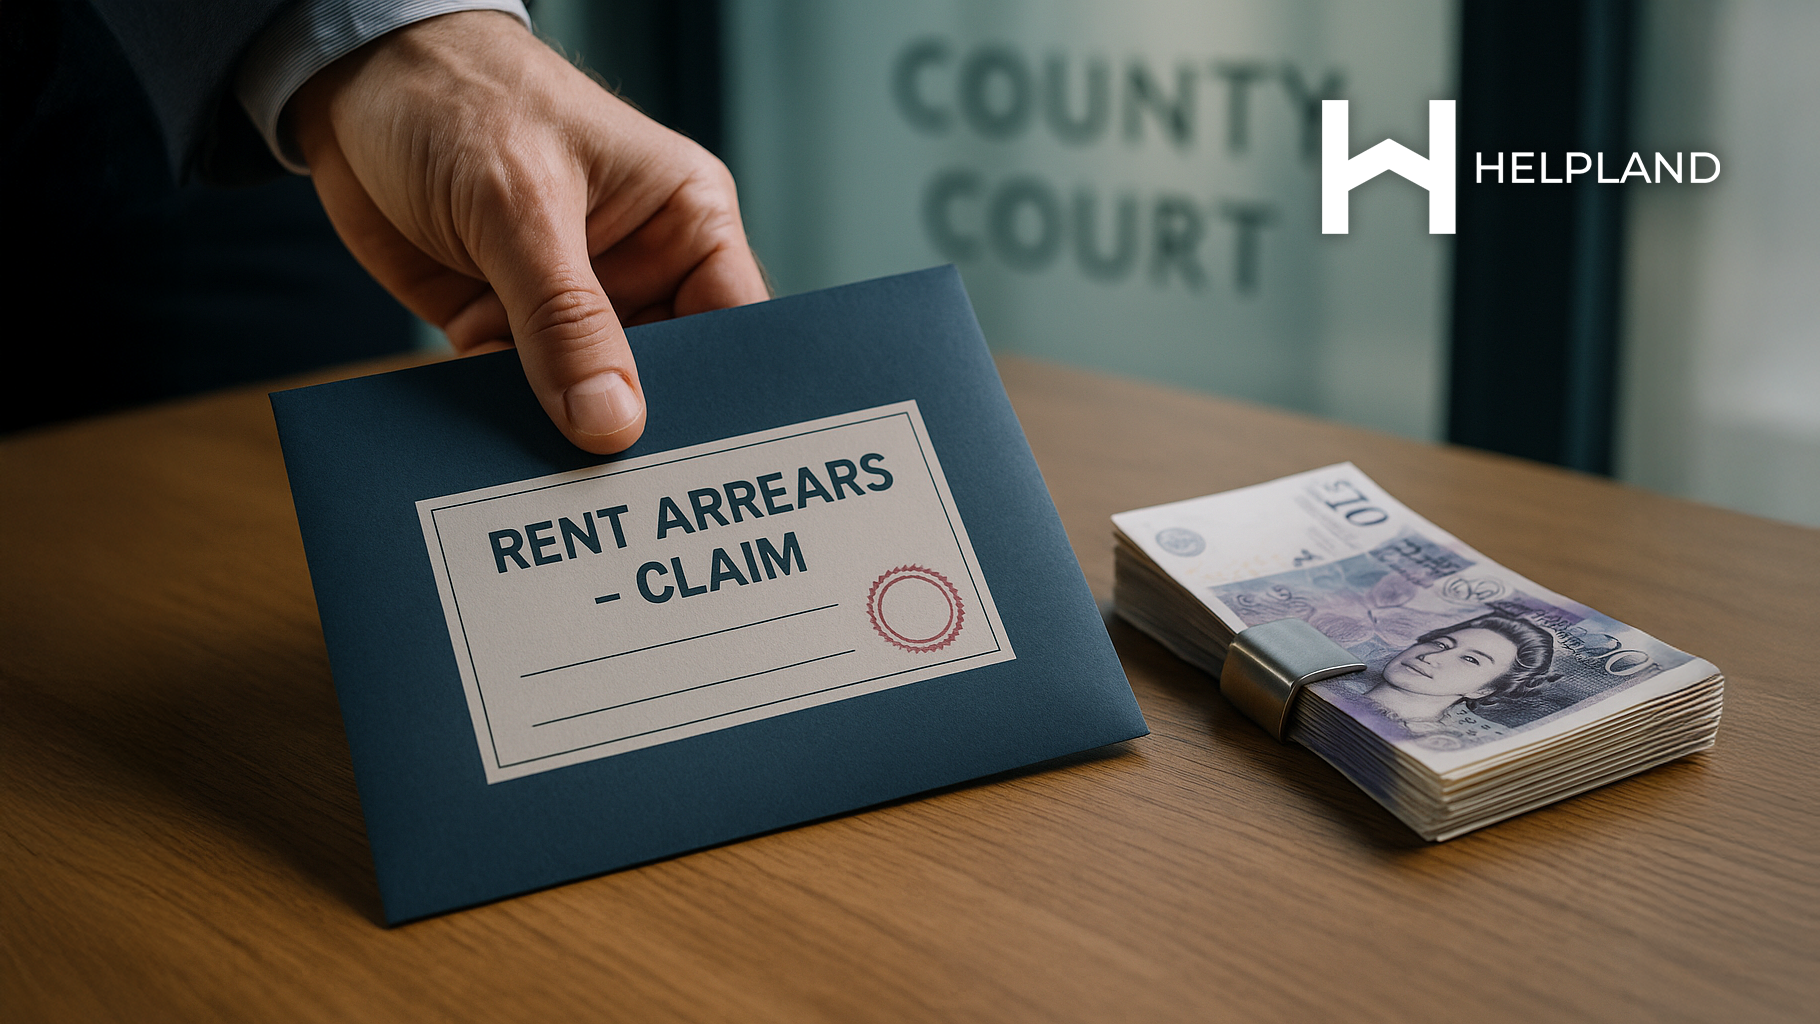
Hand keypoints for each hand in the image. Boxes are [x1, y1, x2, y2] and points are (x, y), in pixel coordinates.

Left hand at [290, 11, 768, 452]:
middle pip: (668, 378)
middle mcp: (640, 269)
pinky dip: (509, 428)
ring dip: (571, 439)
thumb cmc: (461, 95)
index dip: (730, 392)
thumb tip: (611, 423)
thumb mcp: (520, 203)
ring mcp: (572, 304)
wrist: (348, 80)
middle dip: (648, 431)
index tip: (717, 460)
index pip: (733, 325)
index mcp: (683, 221)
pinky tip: (502, 467)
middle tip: (637, 499)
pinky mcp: (505, 328)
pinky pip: (521, 397)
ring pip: (590, 398)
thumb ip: (566, 318)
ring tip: (568, 501)